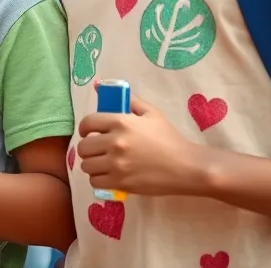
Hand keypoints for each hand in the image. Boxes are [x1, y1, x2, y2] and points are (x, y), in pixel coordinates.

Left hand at [77, 92, 202, 196]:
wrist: (186, 167)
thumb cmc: (169, 139)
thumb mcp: (152, 113)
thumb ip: (129, 100)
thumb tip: (100, 86)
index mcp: (121, 122)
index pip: (88, 123)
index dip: (84, 128)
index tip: (88, 133)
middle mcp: (115, 142)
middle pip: (83, 147)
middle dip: (88, 148)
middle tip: (96, 150)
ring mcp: (117, 164)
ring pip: (86, 165)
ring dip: (91, 164)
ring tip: (101, 164)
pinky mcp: (121, 182)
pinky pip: (95, 181)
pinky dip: (98, 179)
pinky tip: (107, 176)